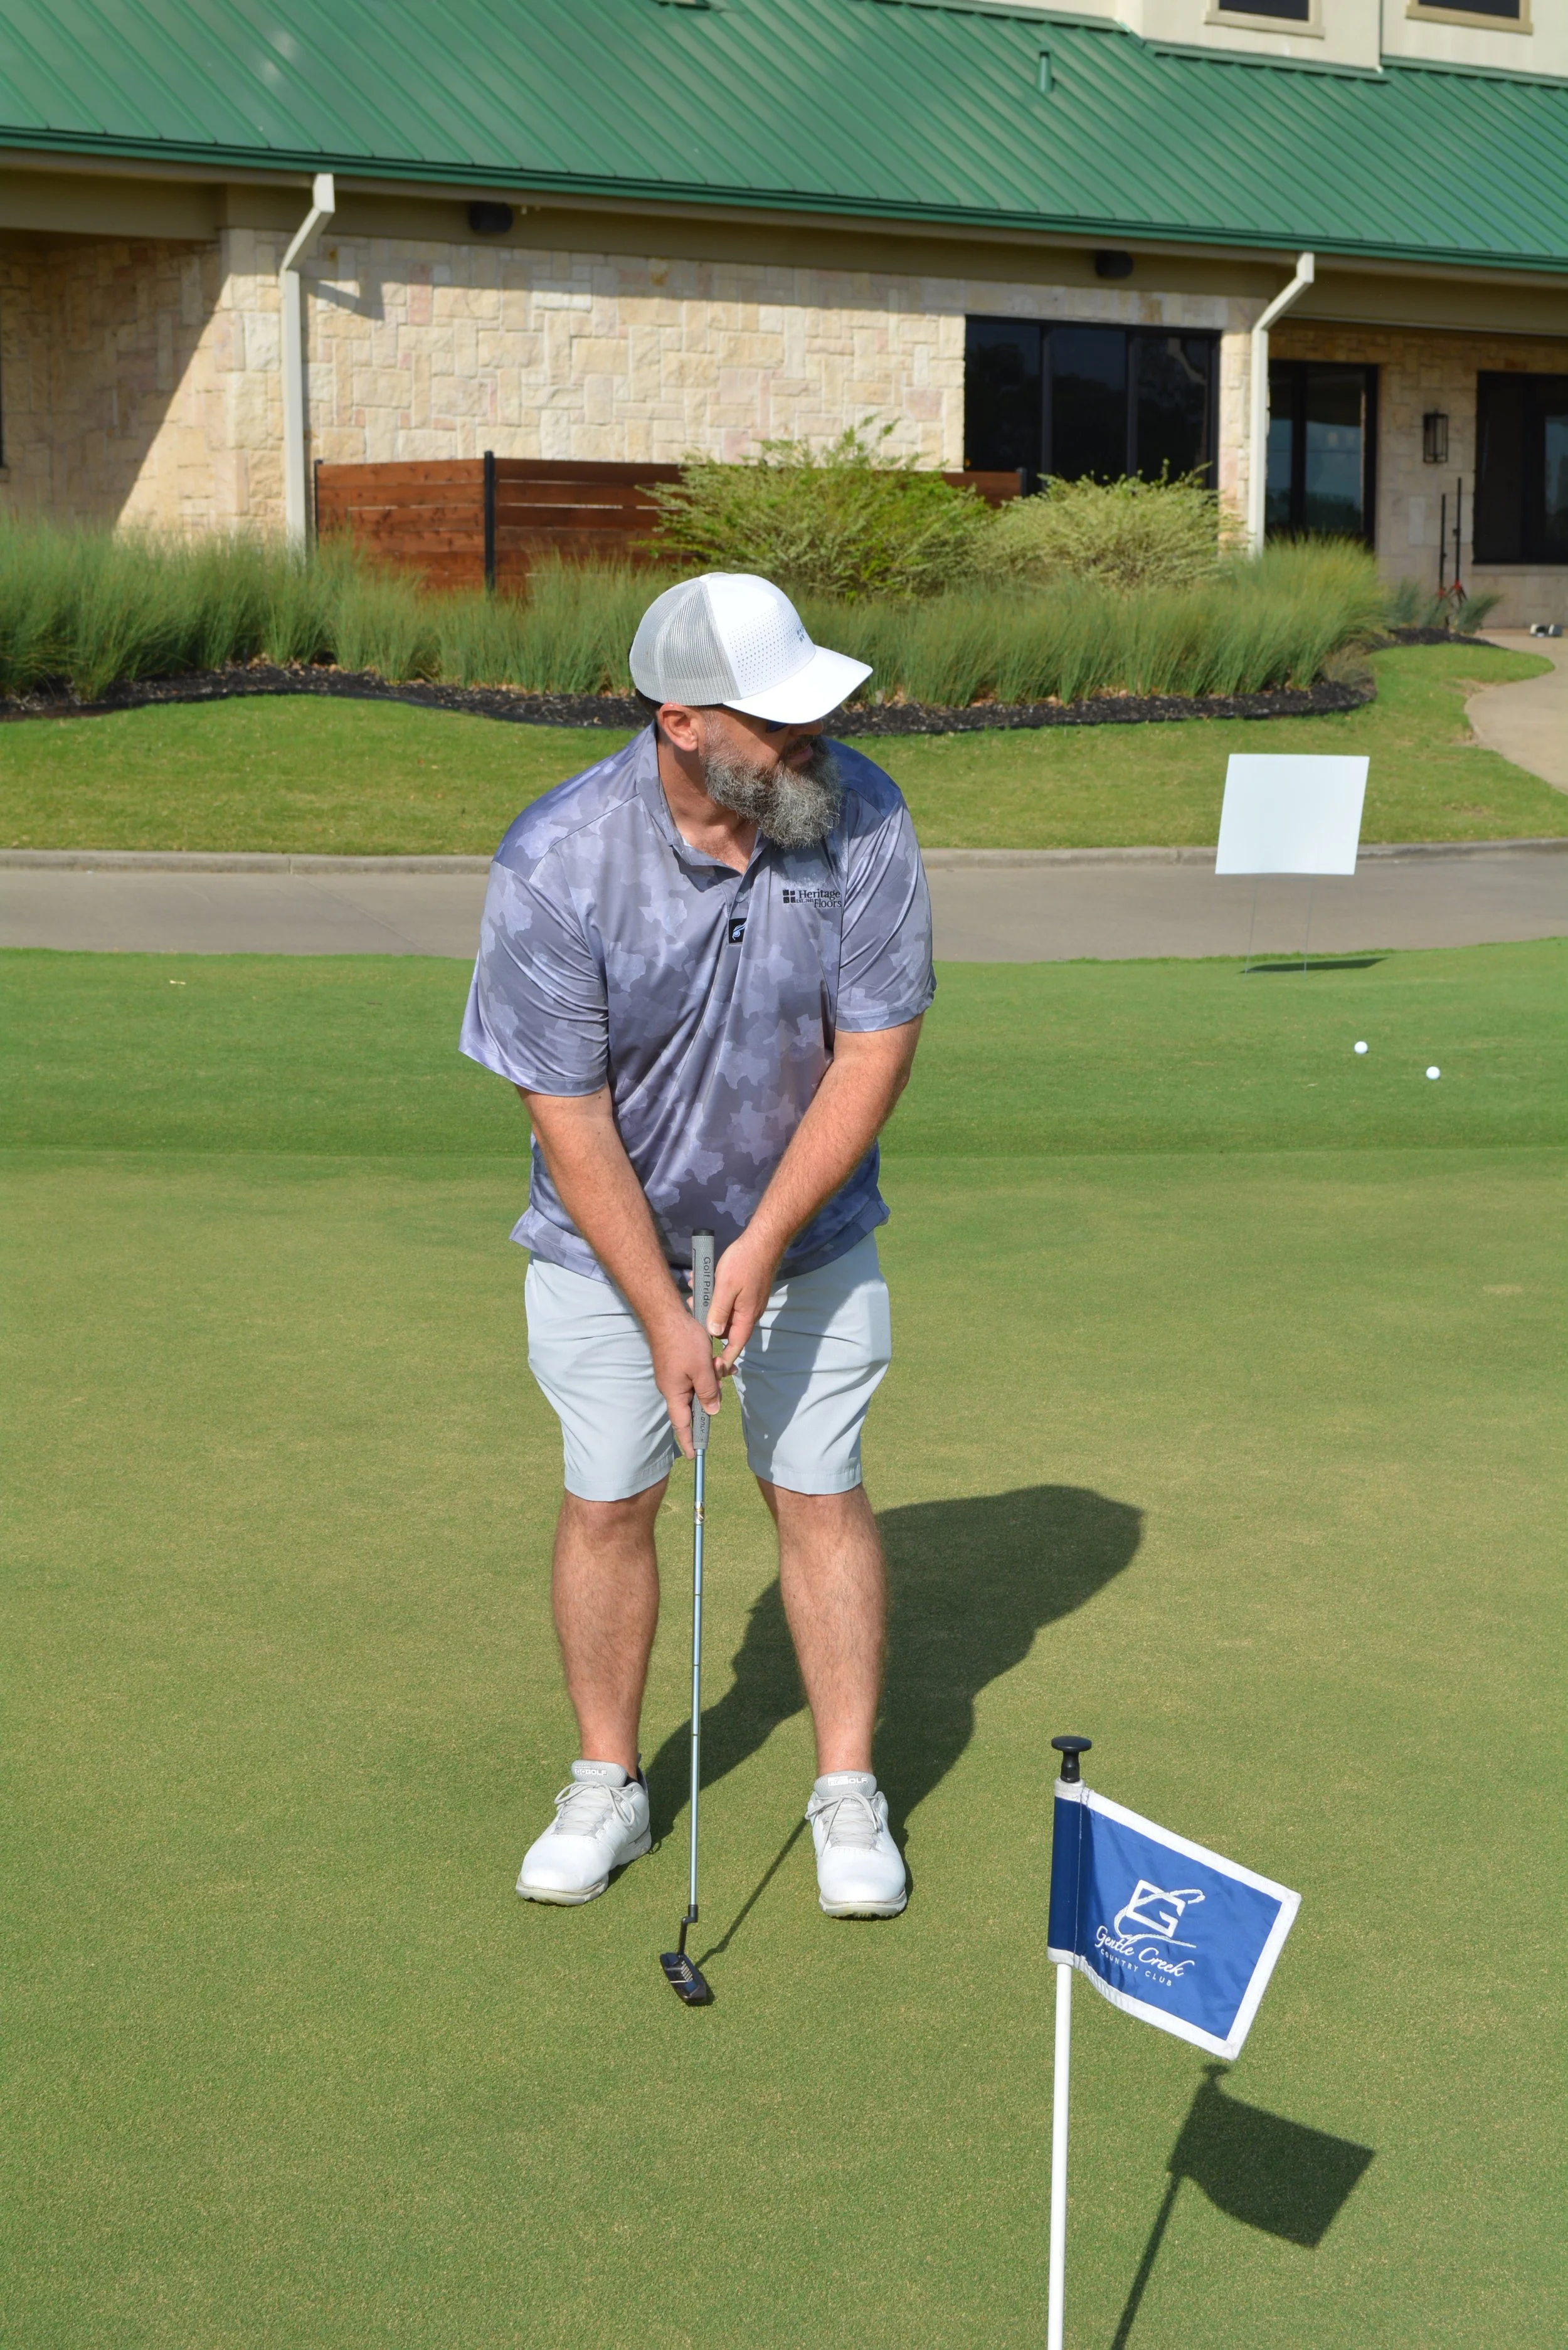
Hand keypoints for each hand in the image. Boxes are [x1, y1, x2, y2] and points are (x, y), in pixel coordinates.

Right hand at [649, 1307, 721, 1459]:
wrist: (666, 1315)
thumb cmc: (683, 1342)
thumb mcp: (702, 1370)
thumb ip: (708, 1393)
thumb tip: (711, 1411)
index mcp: (674, 1393)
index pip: (682, 1424)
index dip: (688, 1440)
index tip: (694, 1455)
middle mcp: (671, 1387)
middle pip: (694, 1403)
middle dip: (710, 1395)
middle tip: (718, 1374)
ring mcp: (673, 1375)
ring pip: (698, 1386)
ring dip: (711, 1378)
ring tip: (719, 1362)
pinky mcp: (677, 1364)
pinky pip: (696, 1374)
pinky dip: (707, 1369)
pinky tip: (717, 1358)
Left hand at [708, 1231, 781, 1374]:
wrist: (763, 1241)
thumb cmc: (744, 1263)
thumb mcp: (725, 1287)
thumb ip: (718, 1312)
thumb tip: (713, 1334)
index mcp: (746, 1316)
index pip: (735, 1345)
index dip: (724, 1359)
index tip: (712, 1369)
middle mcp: (749, 1313)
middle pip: (726, 1329)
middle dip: (708, 1322)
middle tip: (691, 1309)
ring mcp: (749, 1302)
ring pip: (725, 1312)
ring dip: (709, 1305)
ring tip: (694, 1291)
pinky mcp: (746, 1291)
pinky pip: (728, 1299)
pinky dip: (715, 1294)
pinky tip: (703, 1281)